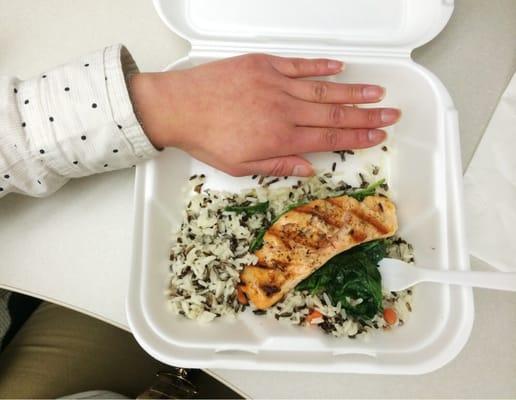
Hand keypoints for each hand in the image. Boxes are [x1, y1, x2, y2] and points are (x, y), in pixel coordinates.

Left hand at [130, 54, 399, 176]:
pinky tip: (340, 67)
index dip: (356, 137)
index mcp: (280, 138)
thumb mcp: (240, 165)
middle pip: (334, 112)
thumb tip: (308, 169)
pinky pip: (298, 64)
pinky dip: (320, 65)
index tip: (378, 136)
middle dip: (366, 115)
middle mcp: (284, 110)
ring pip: (323, 88)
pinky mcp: (263, 65)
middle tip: (392, 114)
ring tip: (377, 92)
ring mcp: (276, 85)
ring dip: (353, 90)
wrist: (177, 107)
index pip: (328, 137)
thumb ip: (277, 166)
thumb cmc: (206, 138)